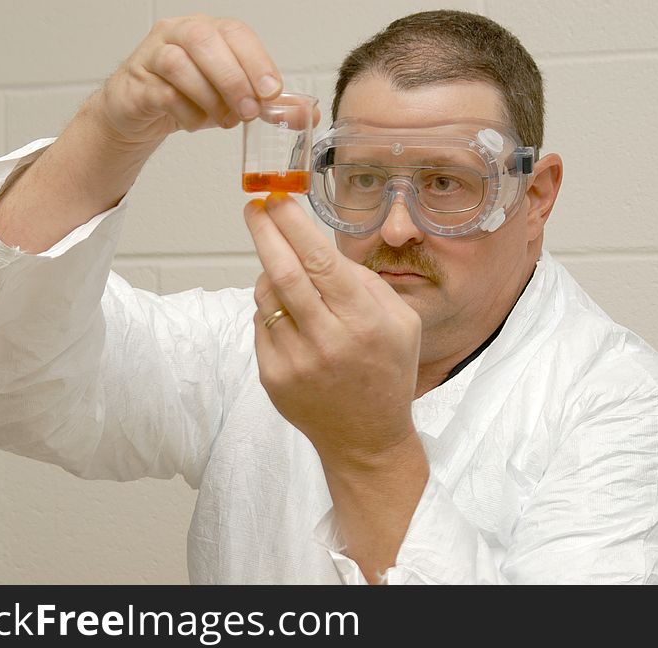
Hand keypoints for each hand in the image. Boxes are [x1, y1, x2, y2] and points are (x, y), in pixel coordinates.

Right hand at [94, 14, 282, 146]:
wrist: (141, 111)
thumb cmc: (188, 97)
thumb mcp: (233, 99)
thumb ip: (267, 105)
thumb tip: (306, 115)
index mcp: (209, 31)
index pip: (236, 33)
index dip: (256, 60)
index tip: (271, 92)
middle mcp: (179, 34)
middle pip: (205, 41)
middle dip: (234, 78)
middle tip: (249, 111)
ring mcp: (153, 55)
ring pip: (179, 64)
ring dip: (209, 97)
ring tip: (225, 121)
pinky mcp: (137, 83)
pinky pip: (162, 93)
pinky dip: (186, 113)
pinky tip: (196, 123)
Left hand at [244, 194, 421, 469]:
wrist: (366, 439)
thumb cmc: (387, 373)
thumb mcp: (403, 323)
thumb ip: (366, 282)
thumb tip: (317, 247)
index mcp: (364, 322)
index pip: (319, 261)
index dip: (293, 225)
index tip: (276, 198)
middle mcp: (328, 341)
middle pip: (283, 272)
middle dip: (264, 232)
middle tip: (254, 208)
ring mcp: (296, 362)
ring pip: (265, 296)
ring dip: (269, 273)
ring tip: (284, 273)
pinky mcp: (273, 377)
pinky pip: (259, 324)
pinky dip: (269, 308)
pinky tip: (289, 316)